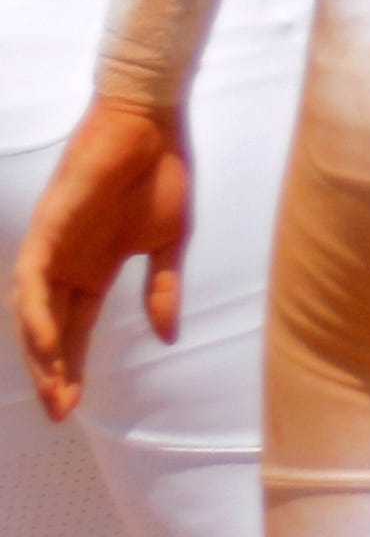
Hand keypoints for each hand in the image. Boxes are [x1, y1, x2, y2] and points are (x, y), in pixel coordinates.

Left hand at [15, 100, 188, 420]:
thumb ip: (162, 289)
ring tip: (54, 390)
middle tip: (60, 412)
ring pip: (35, 313)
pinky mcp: (48, 229)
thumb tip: (167, 337)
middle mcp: (68, 264)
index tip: (74, 407)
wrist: (152, 124)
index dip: (73, 368)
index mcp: (95, 269)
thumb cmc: (163, 174)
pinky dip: (36, 314)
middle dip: (54, 372)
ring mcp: (54, 248)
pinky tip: (47, 343)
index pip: (77, 329)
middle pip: (51, 330)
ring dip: (42, 353)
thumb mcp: (169, 242)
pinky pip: (31, 281)